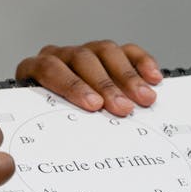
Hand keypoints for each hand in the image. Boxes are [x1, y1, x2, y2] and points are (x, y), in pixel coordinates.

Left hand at [16, 40, 161, 116]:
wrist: (47, 113)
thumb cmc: (46, 117)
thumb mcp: (42, 119)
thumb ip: (50, 121)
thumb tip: (64, 140)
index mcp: (37, 68)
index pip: (50, 68)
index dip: (72, 85)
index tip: (93, 105)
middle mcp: (61, 55)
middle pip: (82, 60)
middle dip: (105, 85)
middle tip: (123, 108)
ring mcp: (86, 51)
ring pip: (106, 52)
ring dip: (127, 76)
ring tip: (144, 99)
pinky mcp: (108, 53)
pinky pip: (127, 50)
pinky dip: (142, 62)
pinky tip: (153, 78)